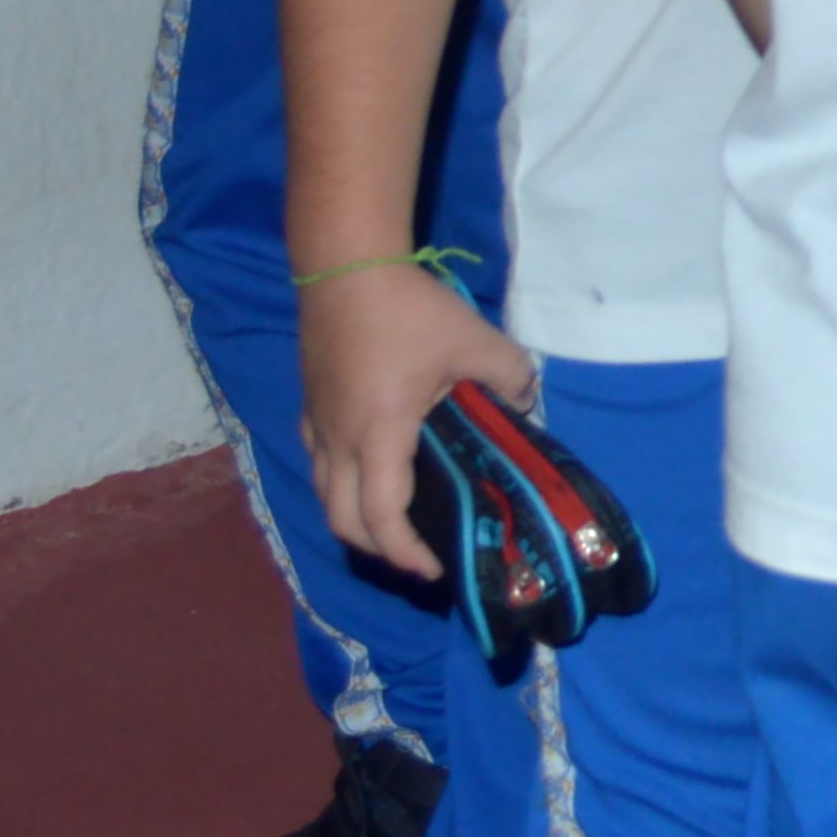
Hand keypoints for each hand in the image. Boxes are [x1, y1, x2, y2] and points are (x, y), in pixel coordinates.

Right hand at [301, 264, 526, 577]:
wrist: (345, 266)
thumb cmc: (409, 308)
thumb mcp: (475, 340)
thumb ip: (510, 377)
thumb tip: (526, 403)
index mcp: (377, 435)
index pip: (381, 517)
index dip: (406, 553)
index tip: (435, 570)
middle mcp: (337, 441)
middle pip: (342, 520)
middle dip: (378, 548)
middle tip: (418, 552)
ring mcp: (317, 424)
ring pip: (325, 494)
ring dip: (357, 518)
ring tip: (398, 520)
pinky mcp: (310, 406)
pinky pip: (321, 464)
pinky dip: (344, 485)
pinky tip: (375, 470)